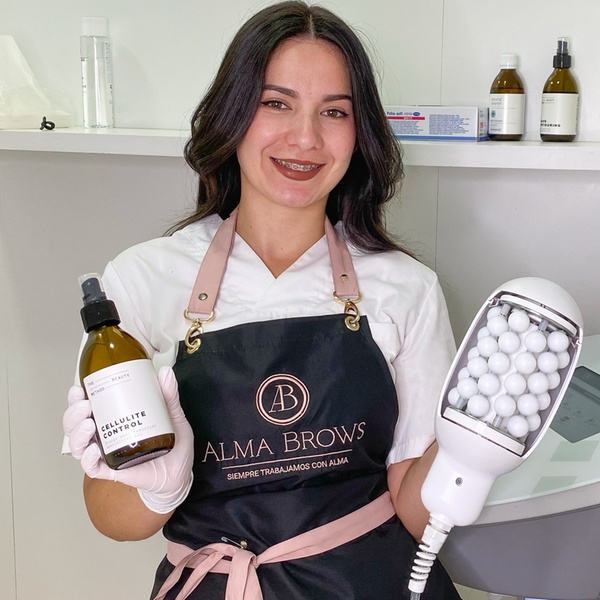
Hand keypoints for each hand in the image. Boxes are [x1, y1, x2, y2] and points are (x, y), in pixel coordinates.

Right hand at [62, 366, 193, 513]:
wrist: (180, 472)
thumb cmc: (173, 444)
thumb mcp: (172, 415)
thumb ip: (169, 395)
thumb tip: (165, 372)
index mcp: (114, 417)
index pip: (88, 405)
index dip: (77, 398)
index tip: (78, 389)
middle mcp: (106, 434)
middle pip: (76, 424)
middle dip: (73, 413)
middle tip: (85, 405)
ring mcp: (108, 452)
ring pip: (78, 444)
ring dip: (77, 433)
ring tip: (88, 424)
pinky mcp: (113, 470)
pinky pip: (92, 467)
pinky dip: (88, 459)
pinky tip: (93, 450)